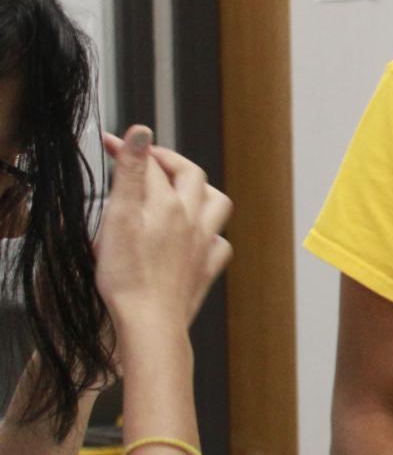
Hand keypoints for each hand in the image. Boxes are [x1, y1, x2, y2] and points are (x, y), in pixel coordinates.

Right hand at [94, 128, 231, 333]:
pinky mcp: (206, 268)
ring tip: (180, 189)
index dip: (130, 149)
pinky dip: (209, 231)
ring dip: (200, 190)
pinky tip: (196, 234)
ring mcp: (204, 244)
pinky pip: (219, 242)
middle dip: (169, 161)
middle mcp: (193, 220)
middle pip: (191, 175)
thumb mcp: (119, 216)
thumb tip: (142, 133)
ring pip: (216, 204)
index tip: (111, 143)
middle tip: (147, 158)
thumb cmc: (128, 277)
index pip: (150, 163)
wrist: (150, 322)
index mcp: (169, 204)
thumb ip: (132, 173)